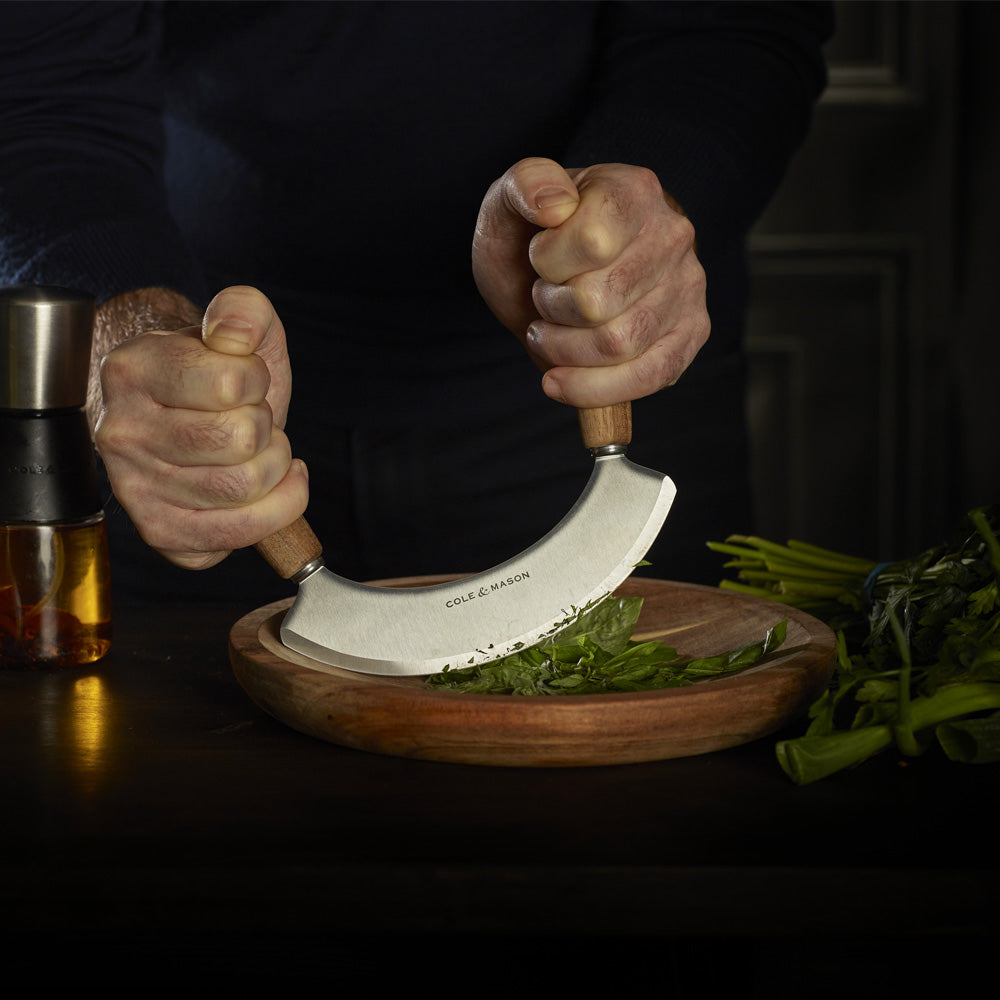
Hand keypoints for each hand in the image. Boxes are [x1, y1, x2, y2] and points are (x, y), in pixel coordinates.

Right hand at [94, 285, 307, 569]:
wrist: (182, 415)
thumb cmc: (213, 375)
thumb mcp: (236, 328)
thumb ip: (243, 310)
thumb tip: (233, 334)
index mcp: (133, 371)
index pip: (233, 384)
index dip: (257, 381)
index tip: (245, 381)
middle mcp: (121, 434)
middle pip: (240, 442)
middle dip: (267, 428)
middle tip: (252, 421)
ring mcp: (135, 489)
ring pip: (243, 489)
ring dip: (274, 469)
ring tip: (258, 453)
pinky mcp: (160, 532)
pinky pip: (235, 536)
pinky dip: (274, 512)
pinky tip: (267, 489)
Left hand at [472, 157, 708, 406]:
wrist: (560, 268)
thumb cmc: (536, 238)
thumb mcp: (511, 203)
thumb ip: (525, 184)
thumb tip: (555, 204)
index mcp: (634, 190)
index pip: (591, 242)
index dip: (548, 263)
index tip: (539, 257)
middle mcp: (673, 235)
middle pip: (598, 303)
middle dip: (551, 311)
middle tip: (543, 299)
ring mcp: (688, 286)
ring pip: (618, 345)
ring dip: (564, 350)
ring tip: (550, 333)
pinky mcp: (691, 332)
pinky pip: (650, 377)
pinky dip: (595, 389)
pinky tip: (559, 382)